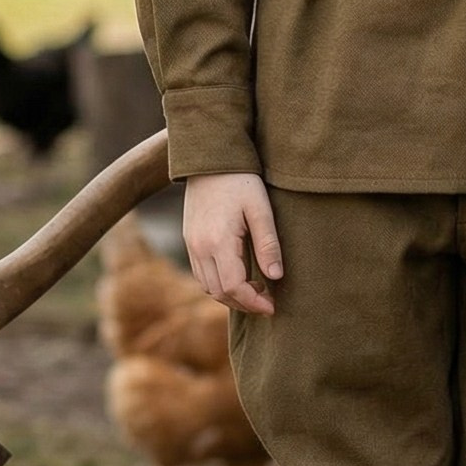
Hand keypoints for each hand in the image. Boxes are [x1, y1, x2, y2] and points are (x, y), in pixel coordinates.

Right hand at [184, 173, 281, 316]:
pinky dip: (218, 283)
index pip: (233, 286)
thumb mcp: (261, 209)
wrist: (209, 159)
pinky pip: (201, 273)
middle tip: (267, 302)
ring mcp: (191, 244)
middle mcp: (199, 247)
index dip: (253, 302)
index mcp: (218, 241)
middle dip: (243, 303)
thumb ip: (268, 244)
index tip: (272, 306)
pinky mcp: (190, 240)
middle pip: (219, 292)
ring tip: (255, 290)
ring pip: (207, 286)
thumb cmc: (240, 180)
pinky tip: (238, 276)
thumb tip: (276, 277)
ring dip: (230, 295)